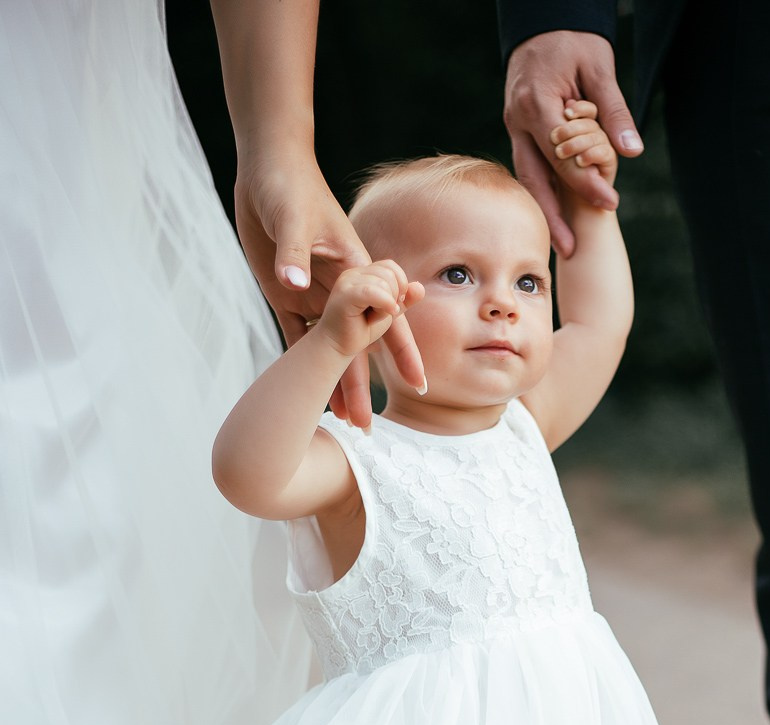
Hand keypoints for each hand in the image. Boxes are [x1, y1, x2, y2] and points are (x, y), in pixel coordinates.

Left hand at [235, 155, 424, 422]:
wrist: (267, 166)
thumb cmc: (287, 183)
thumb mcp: (292, 215)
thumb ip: (294, 252)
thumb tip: (295, 284)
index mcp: (353, 270)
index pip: (386, 319)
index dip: (403, 354)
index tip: (418, 387)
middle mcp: (340, 288)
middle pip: (358, 346)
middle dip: (361, 388)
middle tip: (365, 429)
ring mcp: (313, 292)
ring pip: (328, 348)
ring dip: (334, 382)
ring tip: (339, 420)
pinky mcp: (285, 291)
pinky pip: (296, 334)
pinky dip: (302, 361)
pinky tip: (306, 389)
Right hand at [316, 261, 423, 362]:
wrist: (336, 348)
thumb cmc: (359, 330)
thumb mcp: (387, 312)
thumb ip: (403, 299)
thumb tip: (420, 287)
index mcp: (362, 273)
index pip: (391, 267)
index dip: (400, 285)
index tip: (391, 306)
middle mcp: (353, 273)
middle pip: (390, 272)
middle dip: (394, 295)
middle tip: (379, 313)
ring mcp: (348, 281)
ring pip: (385, 282)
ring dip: (386, 305)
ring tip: (371, 316)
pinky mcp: (345, 294)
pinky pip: (374, 292)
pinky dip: (386, 304)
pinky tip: (383, 315)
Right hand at [504, 32, 642, 256]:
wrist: (543, 21)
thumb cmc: (574, 40)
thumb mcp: (600, 68)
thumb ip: (614, 111)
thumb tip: (632, 149)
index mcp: (537, 103)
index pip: (562, 155)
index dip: (586, 183)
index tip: (610, 205)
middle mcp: (518, 119)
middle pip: (533, 178)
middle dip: (551, 216)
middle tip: (570, 249)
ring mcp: (514, 126)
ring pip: (526, 177)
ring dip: (542, 212)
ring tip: (561, 245)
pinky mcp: (518, 130)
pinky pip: (528, 167)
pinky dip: (541, 193)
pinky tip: (554, 218)